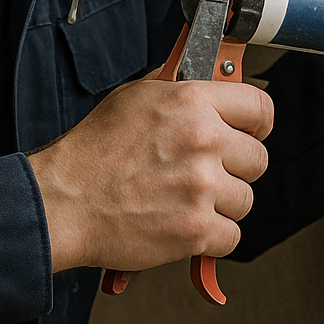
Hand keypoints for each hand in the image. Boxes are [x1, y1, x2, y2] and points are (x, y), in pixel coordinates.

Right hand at [27, 75, 272, 274]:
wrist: (63, 202)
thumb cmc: (93, 151)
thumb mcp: (136, 97)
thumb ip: (181, 92)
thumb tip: (211, 85)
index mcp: (192, 102)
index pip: (260, 108)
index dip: (257, 124)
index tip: (251, 133)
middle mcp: (203, 141)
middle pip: (258, 159)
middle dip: (236, 168)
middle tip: (207, 173)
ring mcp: (202, 187)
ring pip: (245, 200)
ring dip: (221, 204)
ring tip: (186, 200)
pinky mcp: (195, 230)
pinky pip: (231, 236)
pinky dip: (211, 237)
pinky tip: (184, 225)